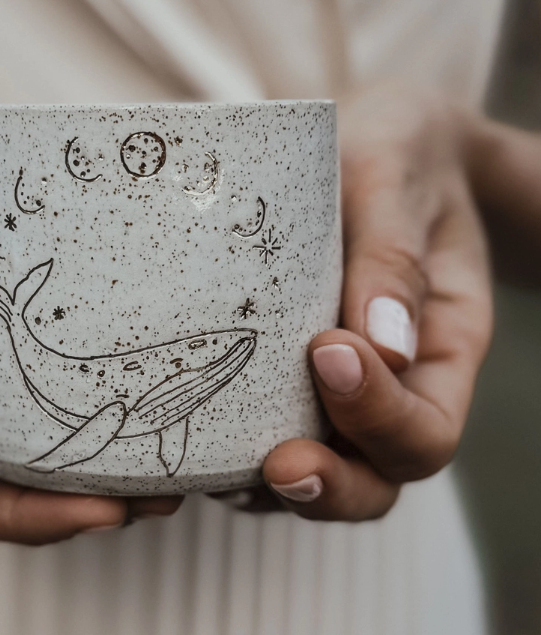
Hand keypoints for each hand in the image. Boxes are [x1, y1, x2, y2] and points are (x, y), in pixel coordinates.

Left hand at [216, 83, 492, 519]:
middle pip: (377, 478)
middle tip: (277, 465)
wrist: (372, 148)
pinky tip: (191, 440)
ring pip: (320, 475)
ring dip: (271, 487)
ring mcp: (336, 393)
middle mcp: (393, 387)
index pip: (427, 427)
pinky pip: (265, 439)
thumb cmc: (395, 154)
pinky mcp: (286, 382)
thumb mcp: (397, 178)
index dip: (381, 413)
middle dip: (330, 485)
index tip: (327, 350)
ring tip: (216, 468)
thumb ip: (393, 253)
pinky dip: (232, 457)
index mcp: (442, 347)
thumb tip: (382, 345)